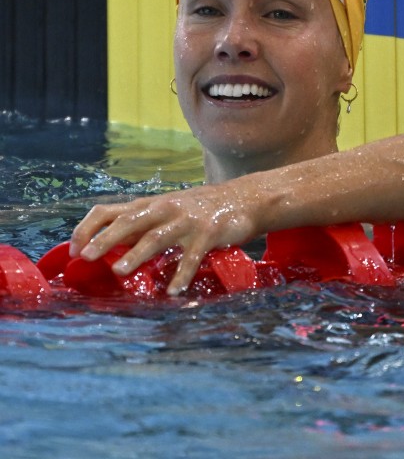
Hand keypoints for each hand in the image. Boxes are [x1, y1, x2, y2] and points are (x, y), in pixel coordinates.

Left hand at [69, 182, 257, 295]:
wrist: (243, 199)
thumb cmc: (199, 209)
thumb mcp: (166, 210)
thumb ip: (140, 225)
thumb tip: (106, 247)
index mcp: (149, 205)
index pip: (108, 211)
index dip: (88, 228)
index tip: (74, 250)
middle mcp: (164, 210)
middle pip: (128, 222)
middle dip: (105, 239)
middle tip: (85, 257)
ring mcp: (187, 221)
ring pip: (156, 237)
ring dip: (136, 254)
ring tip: (119, 271)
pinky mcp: (209, 233)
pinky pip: (192, 256)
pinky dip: (182, 274)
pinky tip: (174, 290)